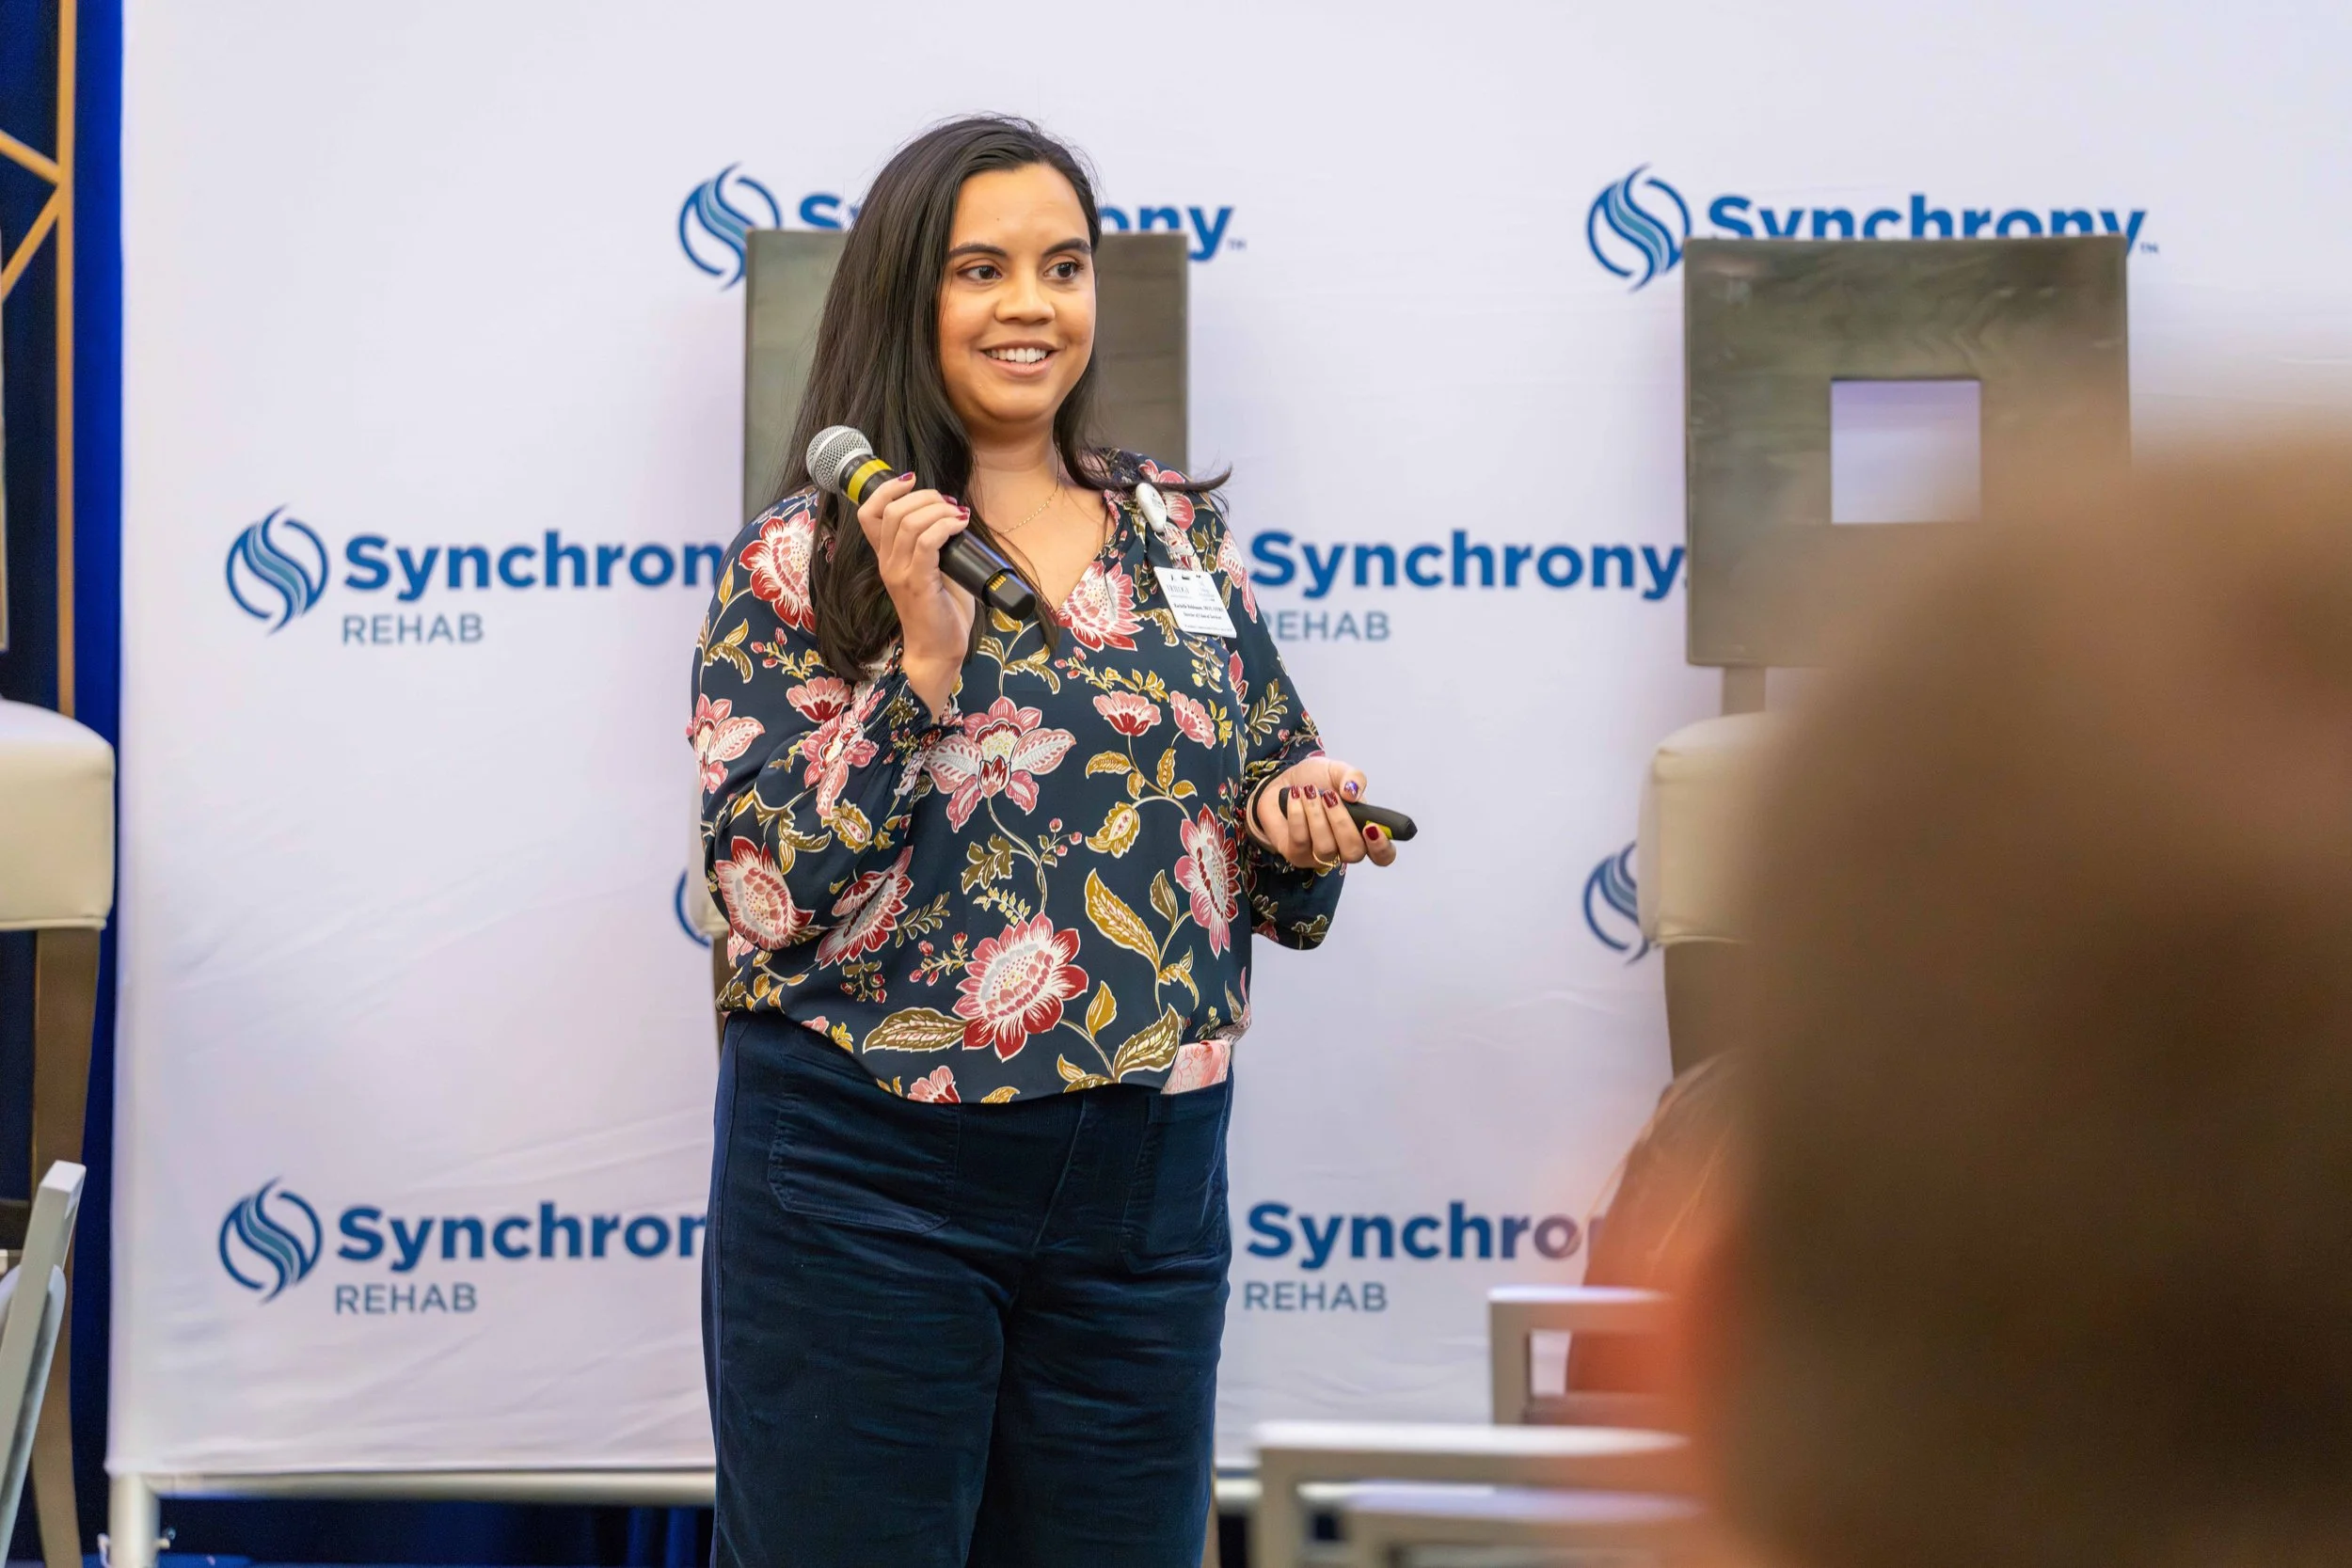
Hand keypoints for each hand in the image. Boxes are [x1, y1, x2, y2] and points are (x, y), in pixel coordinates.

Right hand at [858, 472, 975, 716]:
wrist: (938, 650)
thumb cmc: (940, 612)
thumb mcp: (934, 570)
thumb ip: (934, 545)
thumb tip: (955, 515)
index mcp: (886, 557)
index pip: (868, 513)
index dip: (886, 489)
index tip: (911, 481)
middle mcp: (887, 562)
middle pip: (892, 510)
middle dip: (924, 496)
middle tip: (949, 504)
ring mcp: (900, 573)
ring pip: (909, 522)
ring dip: (938, 509)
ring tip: (958, 515)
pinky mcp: (918, 583)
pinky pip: (927, 542)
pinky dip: (946, 526)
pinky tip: (960, 525)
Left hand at [1249, 757, 1398, 871]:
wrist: (1284, 783)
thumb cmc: (1316, 780)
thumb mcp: (1337, 770)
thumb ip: (1353, 777)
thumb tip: (1353, 793)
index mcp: (1363, 832)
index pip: (1383, 855)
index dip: (1382, 847)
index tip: (1371, 827)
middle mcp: (1344, 848)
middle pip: (1353, 853)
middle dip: (1342, 823)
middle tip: (1330, 797)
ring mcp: (1320, 856)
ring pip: (1326, 848)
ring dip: (1317, 815)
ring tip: (1309, 792)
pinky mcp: (1297, 855)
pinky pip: (1301, 841)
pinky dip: (1298, 814)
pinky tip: (1295, 797)